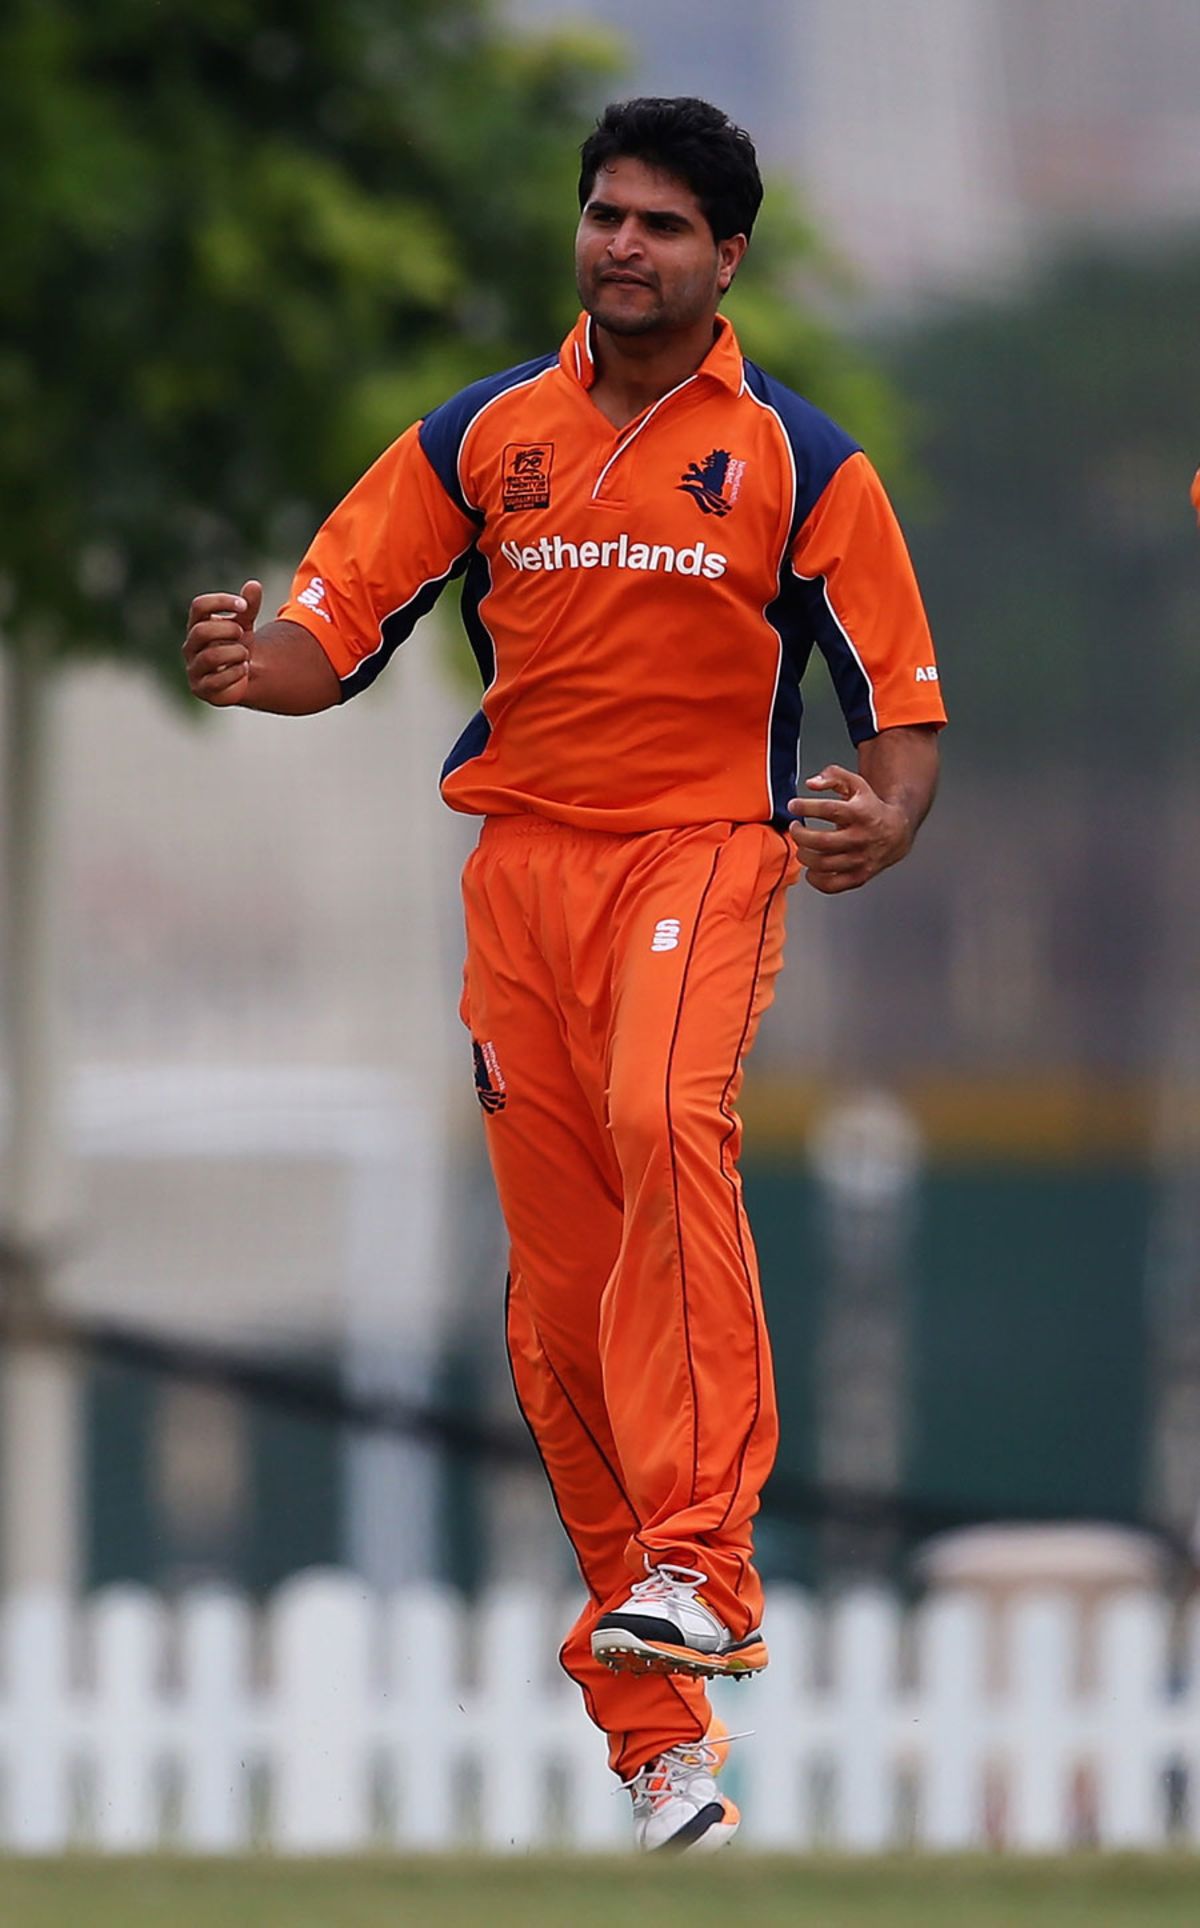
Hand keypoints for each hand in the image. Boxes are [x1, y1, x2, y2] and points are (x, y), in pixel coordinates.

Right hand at [183, 579, 261, 704]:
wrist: (243, 677)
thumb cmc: (238, 645)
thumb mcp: (245, 624)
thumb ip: (249, 606)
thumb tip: (254, 584)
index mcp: (197, 625)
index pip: (199, 606)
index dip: (221, 602)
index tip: (243, 605)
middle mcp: (190, 646)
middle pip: (201, 631)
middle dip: (228, 630)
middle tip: (242, 634)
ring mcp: (193, 668)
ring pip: (210, 656)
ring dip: (236, 653)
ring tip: (245, 656)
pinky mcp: (201, 689)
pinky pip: (217, 680)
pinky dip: (236, 673)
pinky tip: (243, 670)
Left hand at [787, 764, 912, 894]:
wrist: (897, 832)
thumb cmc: (870, 808)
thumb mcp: (856, 784)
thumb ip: (832, 776)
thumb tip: (811, 783)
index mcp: (860, 813)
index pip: (828, 810)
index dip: (805, 807)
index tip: (793, 806)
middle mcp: (861, 838)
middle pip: (821, 841)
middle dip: (800, 834)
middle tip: (795, 827)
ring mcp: (860, 860)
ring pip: (822, 864)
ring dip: (804, 855)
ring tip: (802, 846)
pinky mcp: (859, 877)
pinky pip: (830, 885)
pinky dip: (815, 878)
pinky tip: (812, 867)